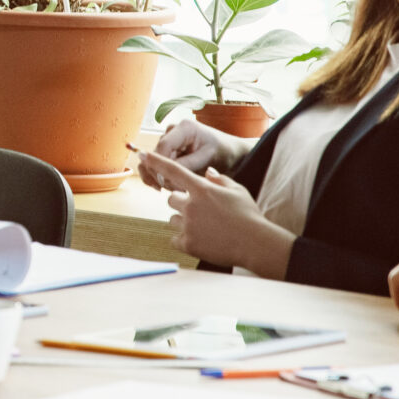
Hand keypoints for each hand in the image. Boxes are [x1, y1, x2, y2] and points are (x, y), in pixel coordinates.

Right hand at [142, 115, 247, 183]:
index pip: (163, 146)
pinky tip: (163, 187)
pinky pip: (155, 164)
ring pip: (152, 161)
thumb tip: (164, 175)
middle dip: (161, 175)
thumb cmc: (223, 152)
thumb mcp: (207, 159)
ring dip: (158, 178)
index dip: (160, 165)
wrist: (231, 153)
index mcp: (185, 128)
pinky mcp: (168, 151)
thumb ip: (186, 165)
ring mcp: (169, 140)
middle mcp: (173, 131)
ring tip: (172, 190)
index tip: (165, 183)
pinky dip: (156, 177)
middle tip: (175, 190)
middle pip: (155, 155)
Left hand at [143, 150, 292, 278]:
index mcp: (202, 189)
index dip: (157, 162)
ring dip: (183, 221)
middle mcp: (190, 205)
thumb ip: (219, 179)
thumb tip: (207, 173)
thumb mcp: (237, 190)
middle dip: (182, 203)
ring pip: (172, 219)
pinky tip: (202, 240)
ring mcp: (188, 225)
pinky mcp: (187, 244)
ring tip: (206, 227)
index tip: (143, 155)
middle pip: (171, 198)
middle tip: (201, 211)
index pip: (173, 171)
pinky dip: (184, 239)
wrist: (255, 244)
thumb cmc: (248, 215)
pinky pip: (174, 239)